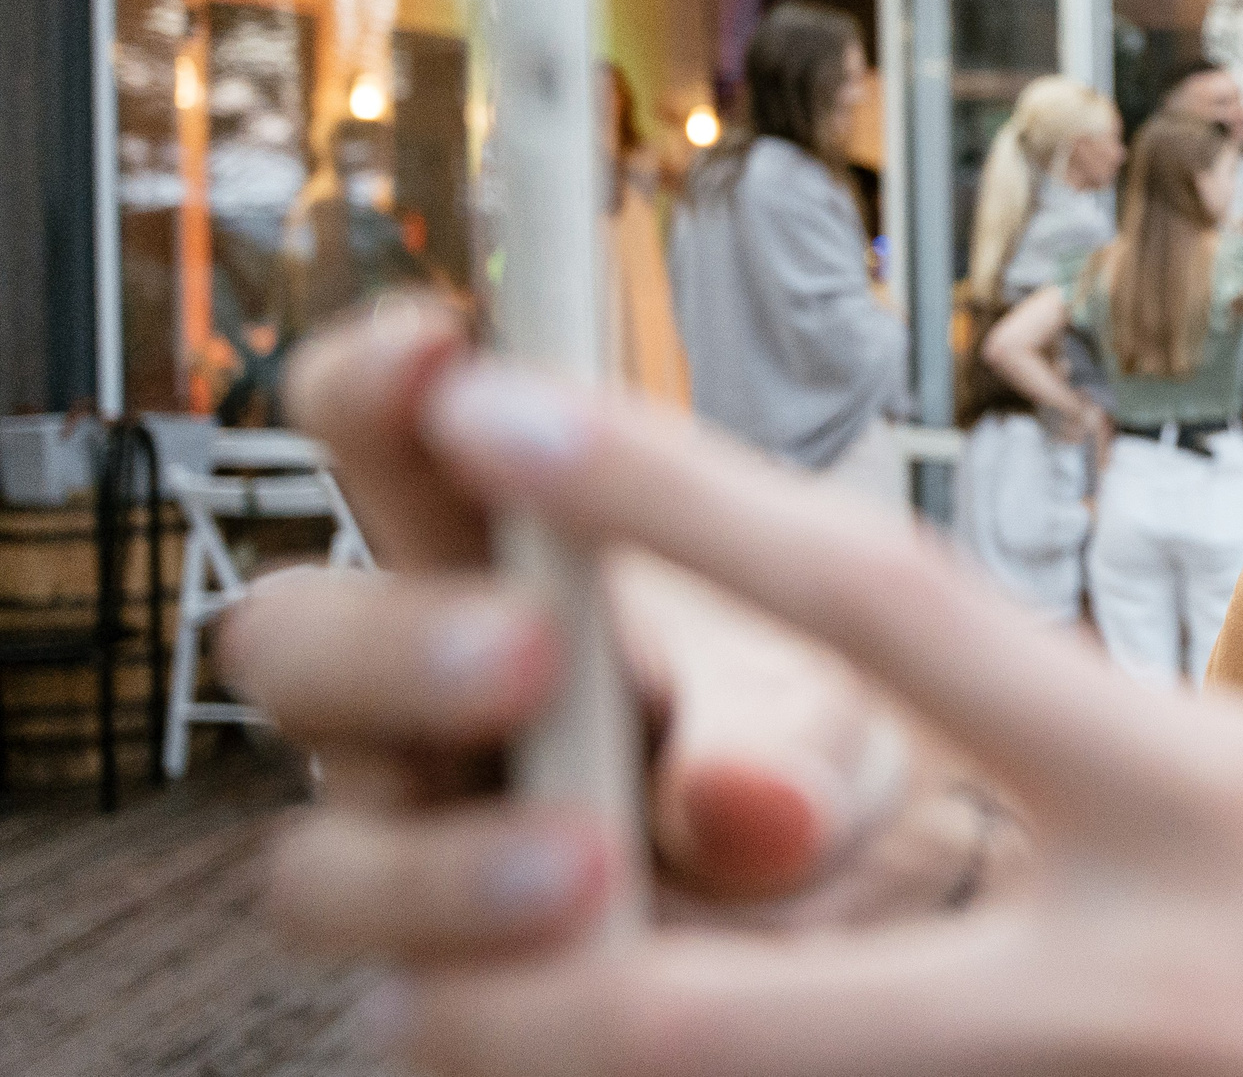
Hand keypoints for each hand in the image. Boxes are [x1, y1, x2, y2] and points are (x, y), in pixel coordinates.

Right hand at [219, 304, 1000, 941]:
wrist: (837, 922)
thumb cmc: (795, 759)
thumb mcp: (824, 726)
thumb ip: (790, 744)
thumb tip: (754, 806)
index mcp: (493, 568)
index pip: (380, 445)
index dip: (376, 387)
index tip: (438, 349)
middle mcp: (411, 708)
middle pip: (289, 643)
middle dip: (392, 636)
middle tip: (528, 645)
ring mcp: (408, 854)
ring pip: (318, 863)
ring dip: (438, 866)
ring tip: (586, 868)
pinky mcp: (442, 999)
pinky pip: (411, 1017)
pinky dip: (486, 1011)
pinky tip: (582, 1000)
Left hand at [249, 307, 1242, 1076]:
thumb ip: (1143, 808)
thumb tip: (975, 788)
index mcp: (1206, 800)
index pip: (900, 615)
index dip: (678, 505)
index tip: (501, 412)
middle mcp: (1165, 963)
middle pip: (771, 993)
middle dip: (542, 984)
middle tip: (386, 937)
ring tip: (525, 1055)